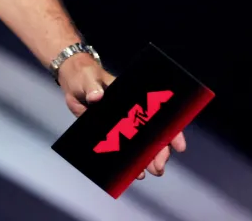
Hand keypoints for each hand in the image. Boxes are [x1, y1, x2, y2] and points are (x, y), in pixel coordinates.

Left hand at [58, 54, 188, 180]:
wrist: (73, 83)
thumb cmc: (86, 77)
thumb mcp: (90, 80)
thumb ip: (93, 88)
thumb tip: (96, 96)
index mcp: (134, 101)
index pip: (159, 115)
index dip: (172, 131)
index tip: (178, 146)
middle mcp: (131, 115)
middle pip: (152, 135)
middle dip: (159, 152)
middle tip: (158, 168)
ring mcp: (121, 126)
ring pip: (139, 145)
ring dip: (144, 160)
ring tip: (143, 173)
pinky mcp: (109, 134)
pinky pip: (121, 150)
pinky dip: (127, 161)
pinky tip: (130, 171)